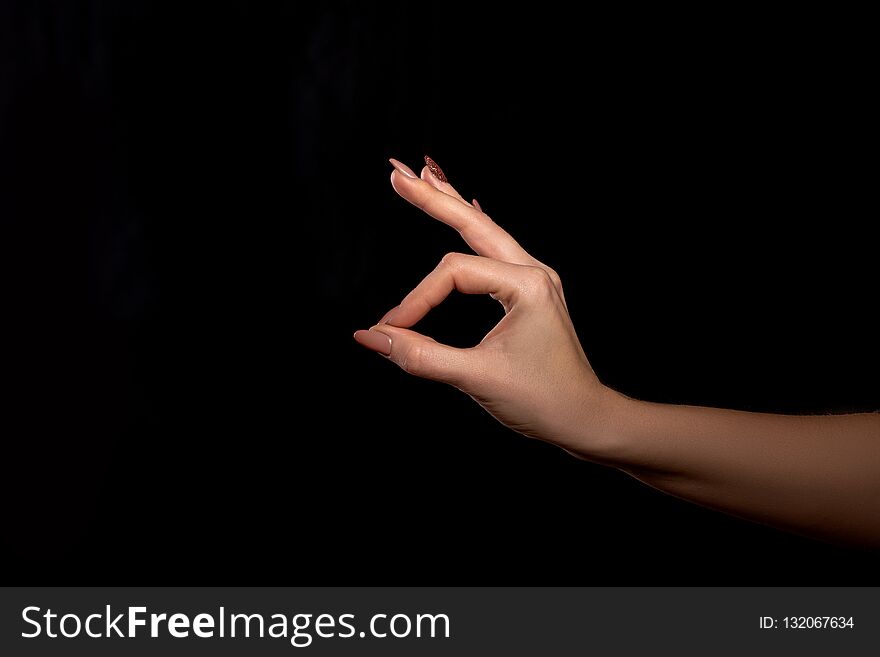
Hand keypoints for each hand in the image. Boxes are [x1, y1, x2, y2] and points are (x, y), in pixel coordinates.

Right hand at [354, 158, 622, 460]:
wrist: (586, 419)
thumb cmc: (543, 401)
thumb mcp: (476, 378)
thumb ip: (419, 356)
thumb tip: (370, 337)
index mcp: (527, 285)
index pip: (453, 274)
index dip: (416, 299)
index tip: (390, 329)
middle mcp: (534, 272)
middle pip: (473, 223)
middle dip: (433, 199)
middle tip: (396, 174)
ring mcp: (535, 279)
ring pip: (485, 230)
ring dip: (452, 203)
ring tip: (424, 174)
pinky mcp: (530, 292)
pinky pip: (496, 248)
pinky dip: (473, 226)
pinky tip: (467, 204)